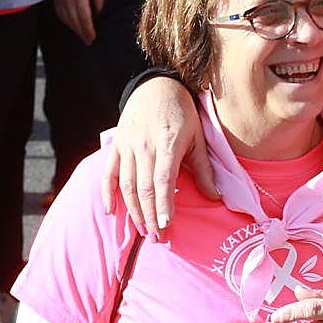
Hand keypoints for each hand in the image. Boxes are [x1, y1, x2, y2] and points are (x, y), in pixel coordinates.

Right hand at [51, 0, 103, 44]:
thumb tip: (98, 13)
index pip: (84, 18)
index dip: (88, 30)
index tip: (92, 38)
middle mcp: (68, 0)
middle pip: (75, 22)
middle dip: (82, 33)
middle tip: (88, 41)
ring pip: (66, 20)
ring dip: (74, 29)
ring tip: (81, 35)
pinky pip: (60, 14)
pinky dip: (66, 21)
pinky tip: (71, 25)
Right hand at [104, 74, 216, 233]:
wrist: (157, 86)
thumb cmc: (182, 113)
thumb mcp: (198, 137)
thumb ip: (204, 169)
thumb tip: (215, 197)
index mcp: (167, 143)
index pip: (163, 181)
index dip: (163, 204)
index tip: (167, 225)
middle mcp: (144, 146)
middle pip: (144, 188)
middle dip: (151, 215)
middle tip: (158, 237)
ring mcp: (127, 145)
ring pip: (126, 184)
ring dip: (134, 210)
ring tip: (143, 230)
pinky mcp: (116, 144)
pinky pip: (109, 172)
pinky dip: (108, 192)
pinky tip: (111, 211)